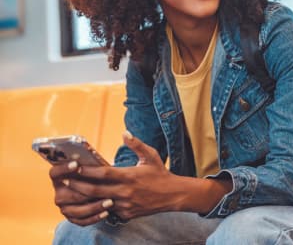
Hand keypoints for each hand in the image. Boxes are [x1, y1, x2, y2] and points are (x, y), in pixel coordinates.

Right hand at [49, 160, 112, 225]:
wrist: (94, 188)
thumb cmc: (94, 175)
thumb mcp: (91, 168)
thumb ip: (89, 165)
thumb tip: (94, 158)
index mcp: (59, 177)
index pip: (55, 173)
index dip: (63, 168)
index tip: (76, 164)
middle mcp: (58, 193)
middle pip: (69, 194)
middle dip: (87, 192)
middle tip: (102, 188)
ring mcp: (64, 207)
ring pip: (77, 210)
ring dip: (95, 207)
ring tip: (110, 202)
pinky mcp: (72, 218)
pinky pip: (82, 221)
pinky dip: (95, 217)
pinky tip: (107, 212)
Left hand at [61, 131, 232, 222]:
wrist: (173, 195)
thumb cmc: (160, 173)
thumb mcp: (151, 156)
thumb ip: (136, 144)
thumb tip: (125, 133)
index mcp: (129, 176)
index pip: (103, 174)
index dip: (87, 170)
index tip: (74, 166)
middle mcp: (125, 192)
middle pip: (95, 191)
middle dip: (78, 185)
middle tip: (65, 179)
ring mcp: (125, 205)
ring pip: (98, 202)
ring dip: (84, 197)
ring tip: (72, 190)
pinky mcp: (126, 214)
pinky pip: (108, 210)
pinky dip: (98, 205)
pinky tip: (89, 200)